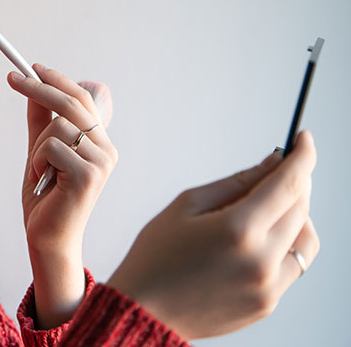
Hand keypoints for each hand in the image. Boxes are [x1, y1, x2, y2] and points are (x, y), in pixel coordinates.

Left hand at [7, 63, 117, 328]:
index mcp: (100, 142)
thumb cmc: (45, 198)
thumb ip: (40, 122)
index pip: (82, 99)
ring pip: (57, 127)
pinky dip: (37, 162)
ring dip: (36, 148)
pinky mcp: (89, 176)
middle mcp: (107, 150)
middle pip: (72, 103)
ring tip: (39, 173)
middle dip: (39, 87)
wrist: (48, 239)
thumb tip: (32, 88)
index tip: (32, 67)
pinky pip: (51, 147)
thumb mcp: (40, 152)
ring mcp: (102, 163)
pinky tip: (42, 182)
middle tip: (12, 78)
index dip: (58, 80)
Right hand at [107, 130, 318, 339]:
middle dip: (296, 182)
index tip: (305, 140)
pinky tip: (259, 237)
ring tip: (266, 207)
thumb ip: (235, 183)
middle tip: (277, 170)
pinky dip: (286, 243)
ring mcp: (269, 286)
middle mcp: (261, 260)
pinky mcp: (268, 303)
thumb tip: (273, 163)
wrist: (144, 311)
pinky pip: (293, 264)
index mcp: (238, 230)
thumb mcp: (187, 206)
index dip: (304, 156)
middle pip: (301, 208)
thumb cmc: (156, 255)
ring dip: (296, 214)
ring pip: (306, 238)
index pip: (289, 184)